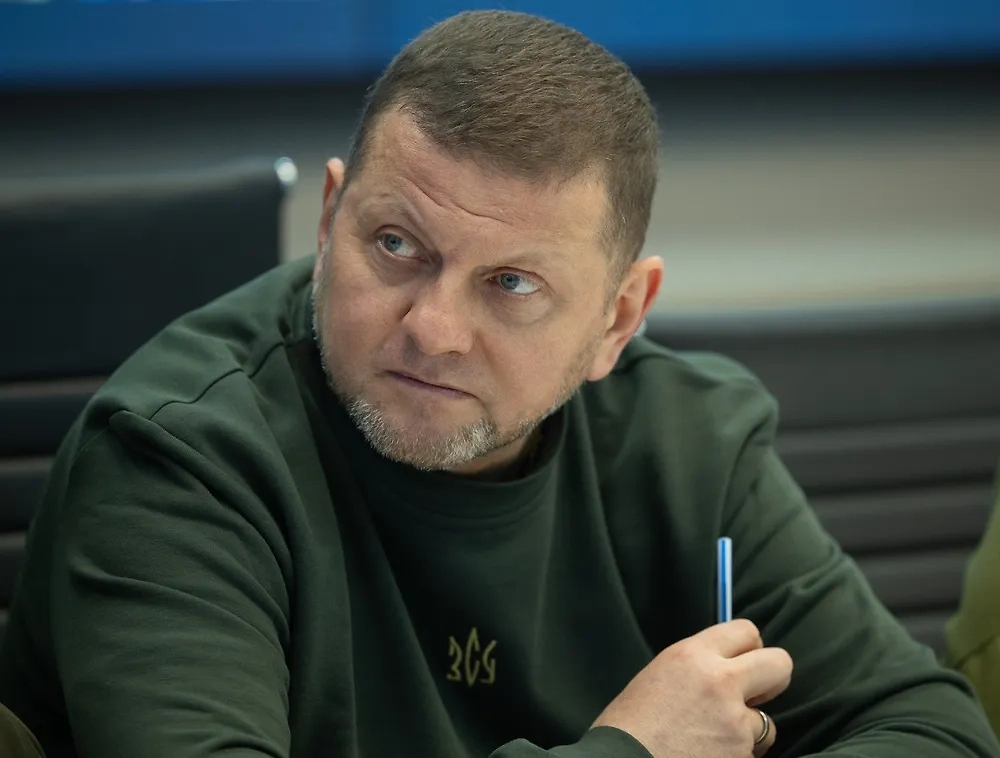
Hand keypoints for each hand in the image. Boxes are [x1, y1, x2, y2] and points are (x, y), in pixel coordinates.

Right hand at [592, 619, 791, 757]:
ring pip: (768, 722)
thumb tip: (723, 669)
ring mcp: (735, 723)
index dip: (749, 648)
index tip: (744, 662)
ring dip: (749, 731)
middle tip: (756, 695)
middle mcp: (720, 681)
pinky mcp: (741, 755)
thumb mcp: (658, 676)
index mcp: (693, 655)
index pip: (746, 631)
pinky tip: (708, 755)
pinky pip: (752, 753)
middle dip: (772, 679)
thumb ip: (695, 667)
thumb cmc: (628, 726)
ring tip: (714, 740)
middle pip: (779, 663)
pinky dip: (736, 756)